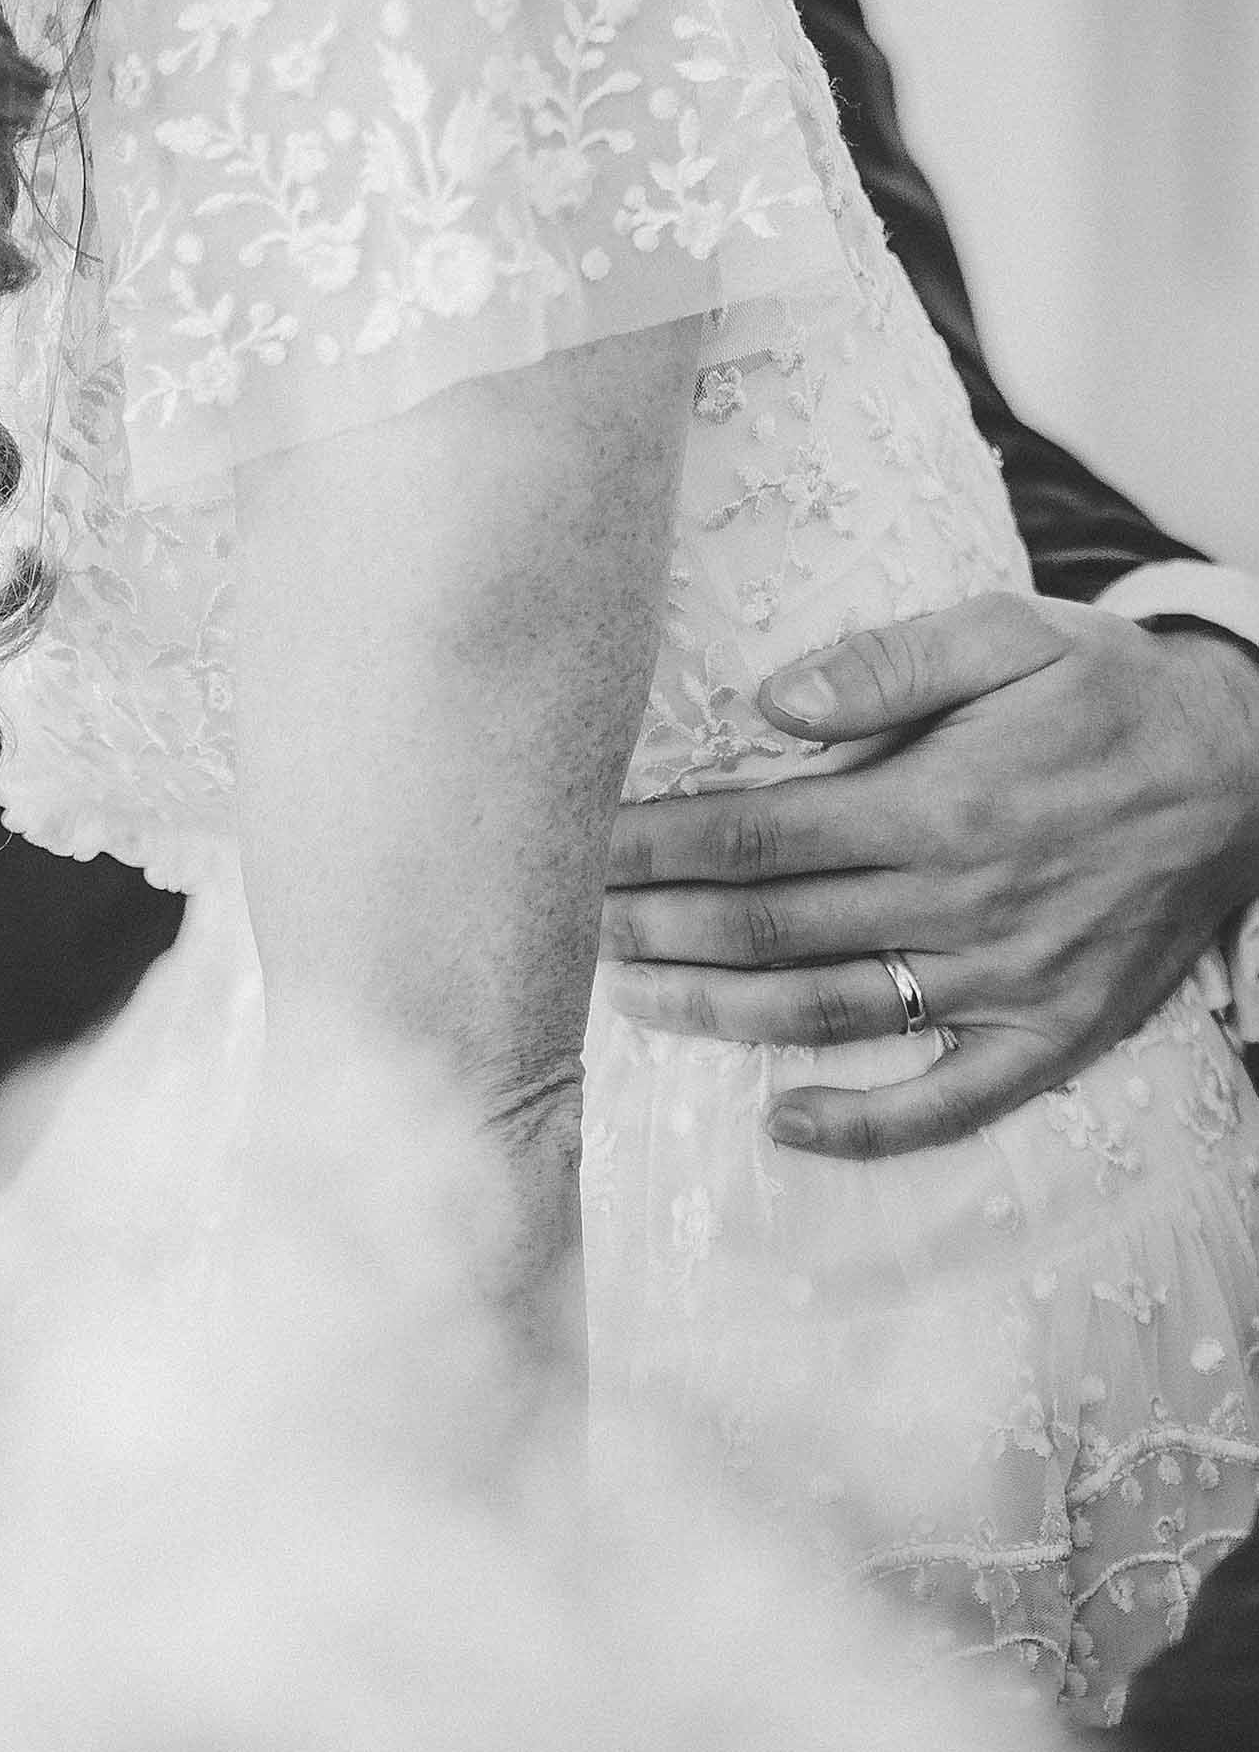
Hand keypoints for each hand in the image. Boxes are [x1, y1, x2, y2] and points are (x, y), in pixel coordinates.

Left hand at [602, 593, 1258, 1158]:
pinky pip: (948, 1102)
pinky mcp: (1053, 1035)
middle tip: (569, 925)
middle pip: (768, 930)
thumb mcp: (1007, 633)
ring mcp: (1006, 982)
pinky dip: (862, 1125)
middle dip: (654, 927)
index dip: (653, 847)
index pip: (755, 838)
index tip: (578, 848)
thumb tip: (767, 703)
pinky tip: (781, 1124)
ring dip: (714, 1013)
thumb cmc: (1108, 692)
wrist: (1253, 769)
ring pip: (827, 1013)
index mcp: (938, 803)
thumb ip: (882, 666)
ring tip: (625, 999)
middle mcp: (961, 903)